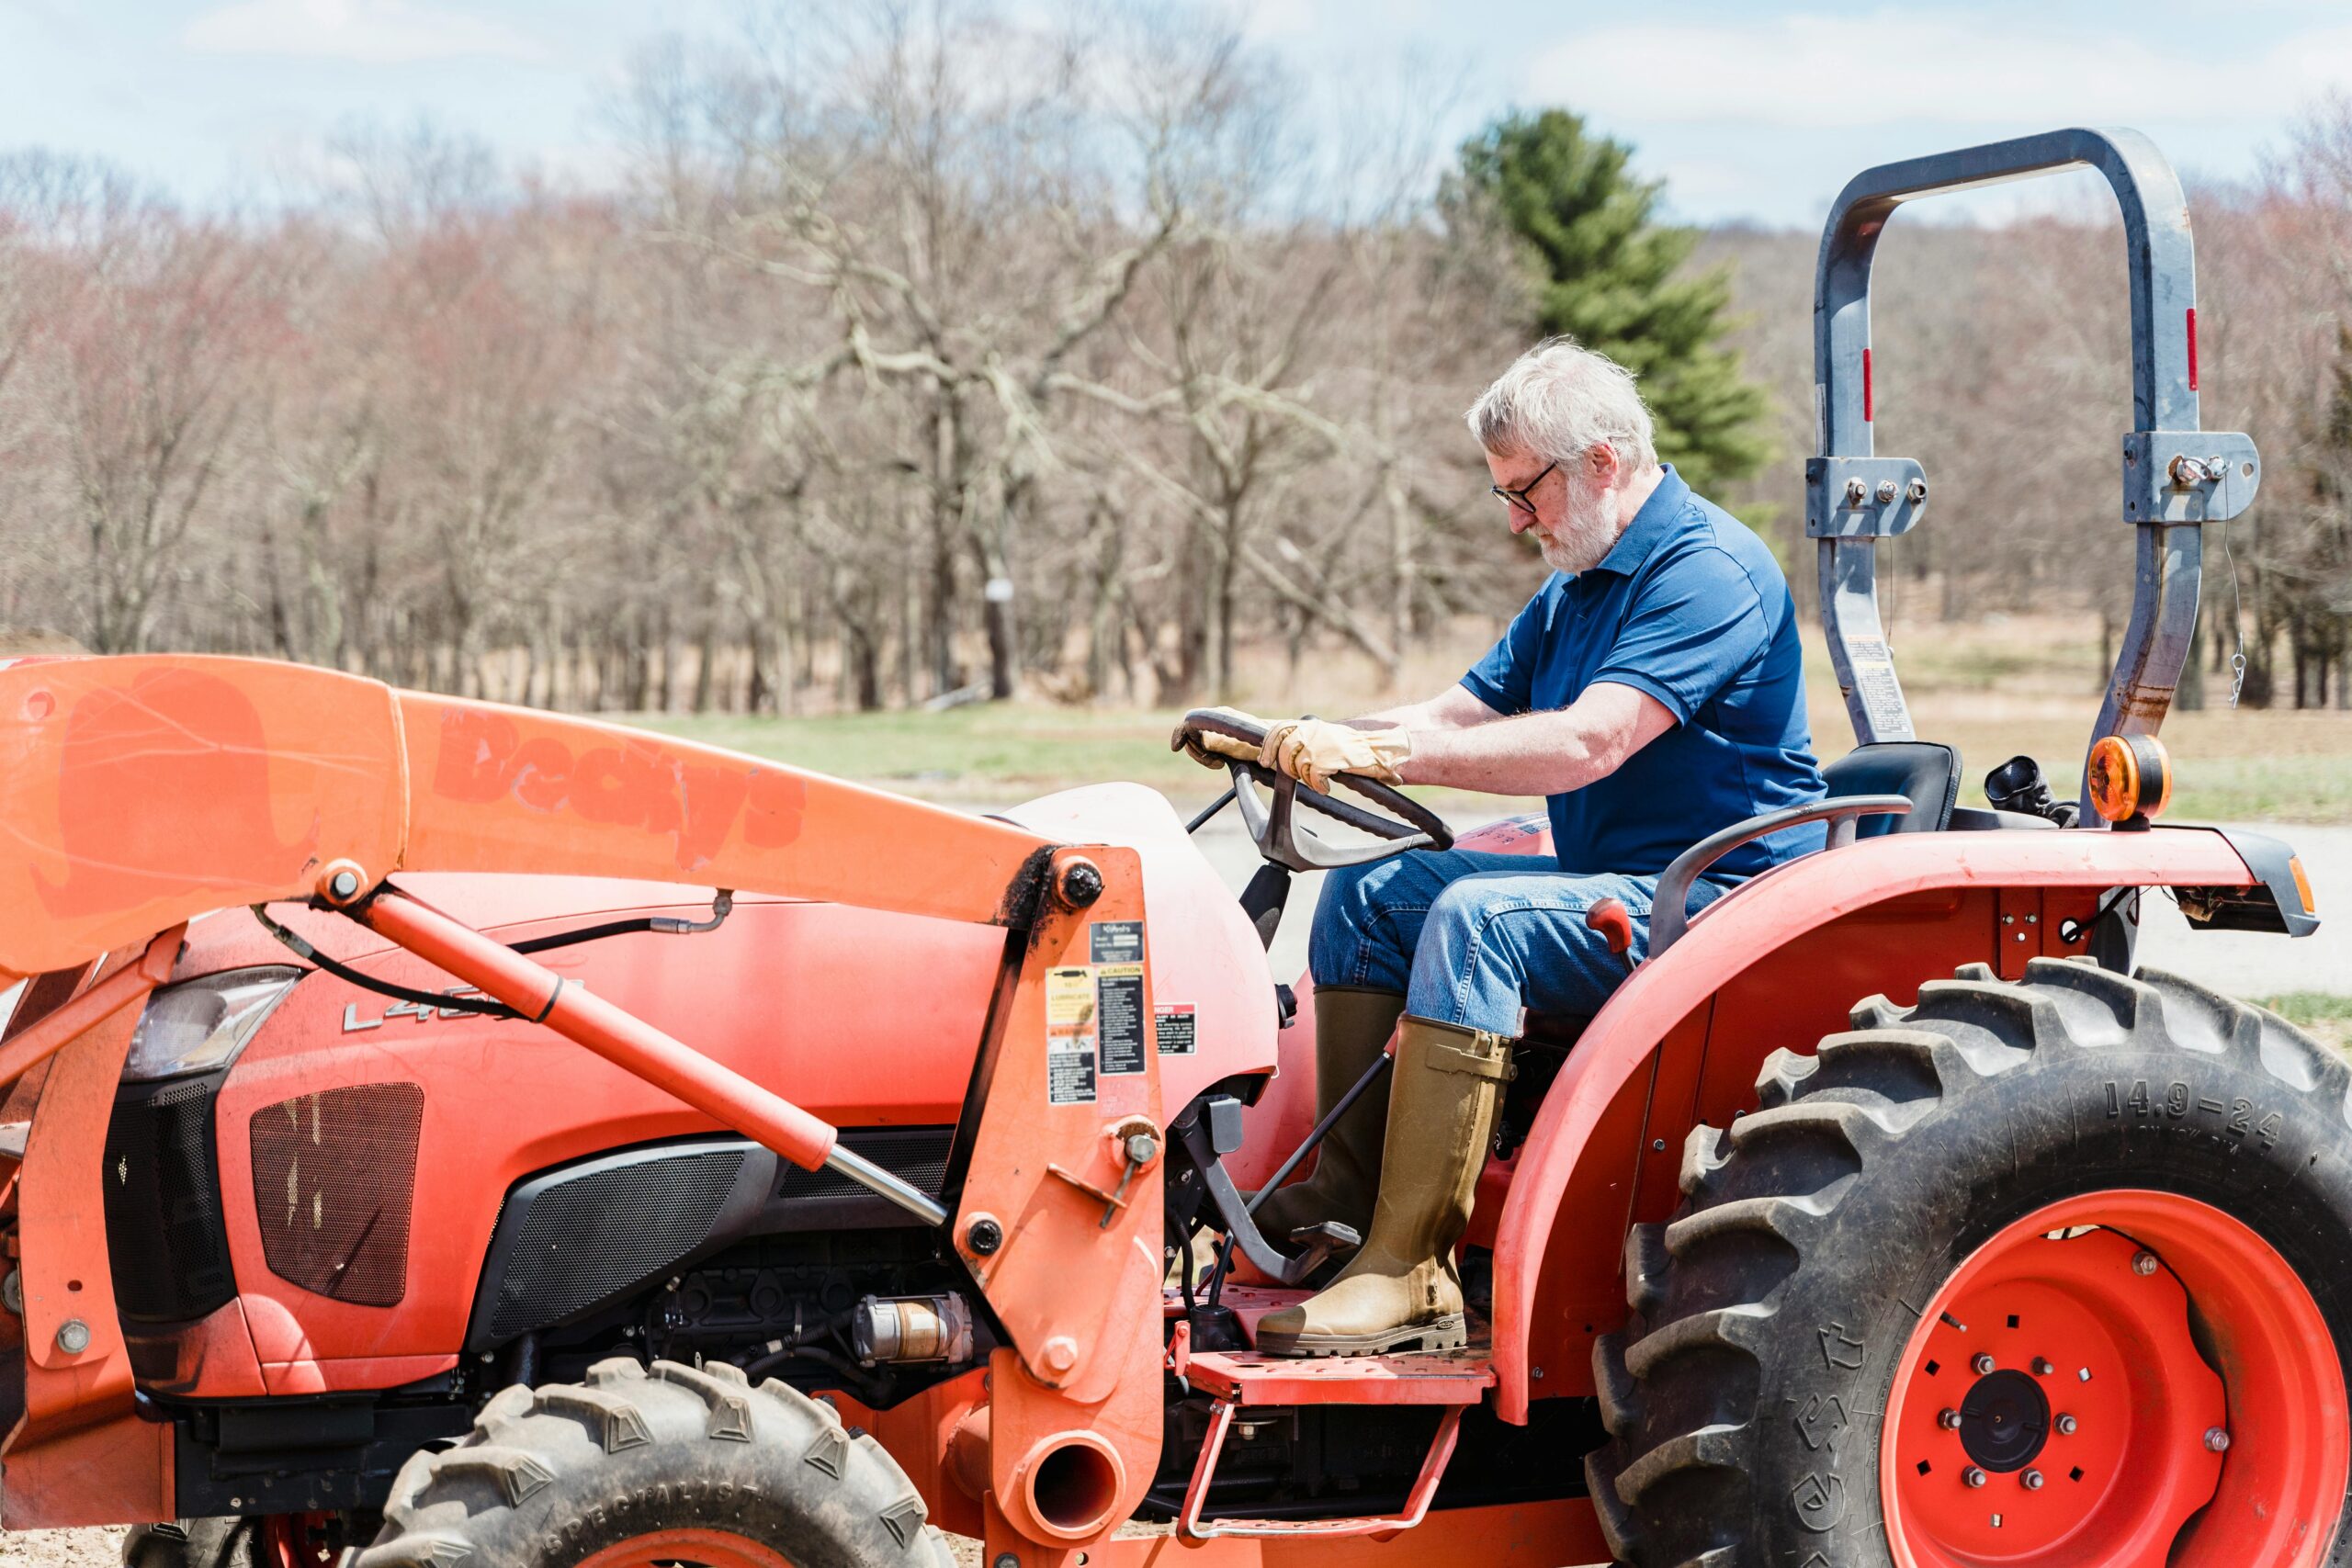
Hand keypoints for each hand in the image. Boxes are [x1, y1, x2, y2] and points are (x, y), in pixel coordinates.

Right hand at [1172, 706, 1269, 769]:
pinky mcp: (1223, 738)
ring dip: (1202, 756)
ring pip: (1198, 743)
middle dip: (1196, 751)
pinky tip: (1220, 763)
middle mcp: (1217, 718)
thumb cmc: (1260, 744)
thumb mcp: (1234, 745)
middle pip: (1191, 734)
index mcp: (1220, 716)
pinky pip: (1206, 747)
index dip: (1180, 733)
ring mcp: (1220, 727)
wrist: (1279, 745)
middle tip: (1215, 763)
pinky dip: (1207, 757)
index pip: (1190, 721)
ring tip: (1219, 763)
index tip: (1176, 748)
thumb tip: (1194, 738)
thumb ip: (1212, 741)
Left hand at [1260, 719, 1411, 792]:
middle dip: (1286, 768)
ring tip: (1318, 781)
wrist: (1376, 749)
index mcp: (1310, 725)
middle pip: (1285, 752)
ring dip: (1306, 778)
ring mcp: (1320, 745)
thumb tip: (1282, 753)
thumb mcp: (1325, 737)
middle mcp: (1313, 731)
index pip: (1279, 729)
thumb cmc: (1350, 747)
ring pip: (1297, 766)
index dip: (1268, 746)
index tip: (1264, 760)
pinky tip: (1327, 787)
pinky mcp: (1328, 759)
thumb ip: (1305, 741)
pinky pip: (1313, 777)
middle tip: (1296, 777)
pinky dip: (1319, 786)